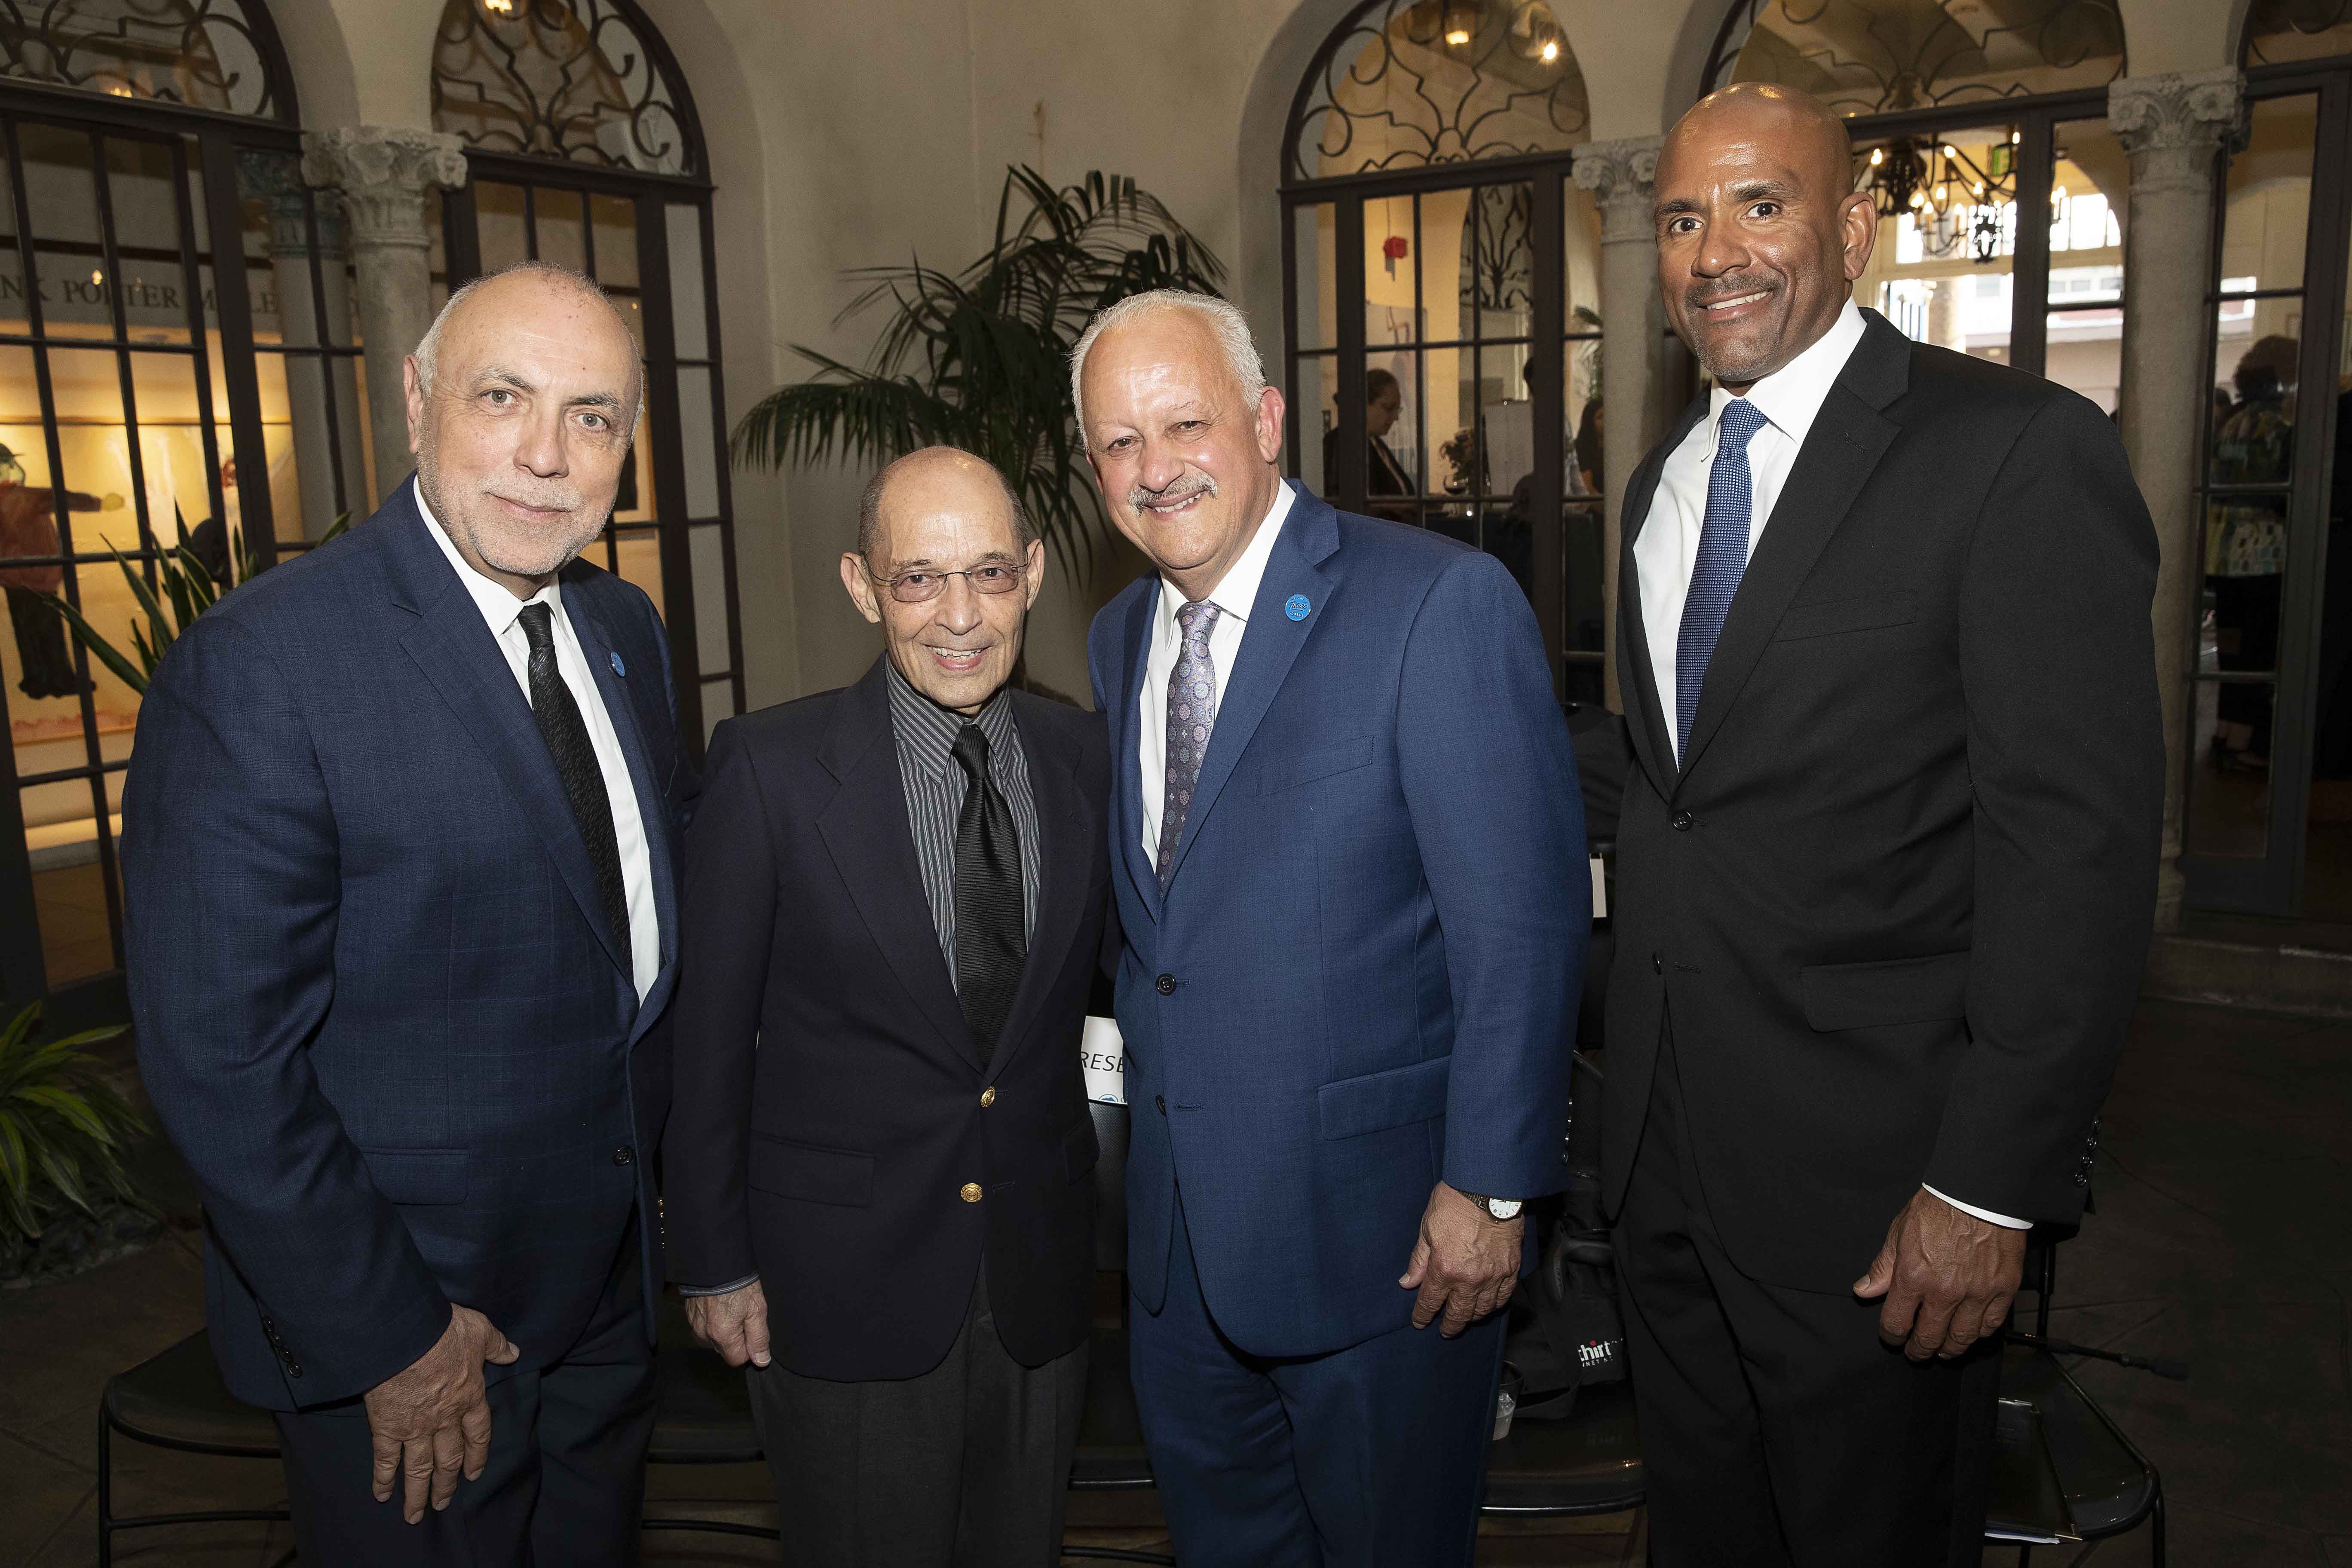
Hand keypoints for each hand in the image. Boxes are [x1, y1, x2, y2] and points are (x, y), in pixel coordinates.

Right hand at [362, 1305, 518, 1523]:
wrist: (404, 1335)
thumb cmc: (443, 1329)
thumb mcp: (480, 1330)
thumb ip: (496, 1345)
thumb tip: (513, 1352)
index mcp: (469, 1396)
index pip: (478, 1434)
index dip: (477, 1455)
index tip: (475, 1473)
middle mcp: (445, 1418)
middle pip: (449, 1459)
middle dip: (447, 1483)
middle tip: (443, 1503)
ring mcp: (416, 1427)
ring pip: (420, 1467)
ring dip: (419, 1492)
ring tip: (417, 1513)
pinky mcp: (387, 1427)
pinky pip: (385, 1459)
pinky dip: (383, 1479)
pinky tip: (382, 1495)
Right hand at [683, 1280, 770, 1368]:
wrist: (715, 1261)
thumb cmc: (738, 1284)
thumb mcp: (757, 1310)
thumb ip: (759, 1338)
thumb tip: (761, 1361)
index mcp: (723, 1336)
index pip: (737, 1359)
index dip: (749, 1348)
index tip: (753, 1330)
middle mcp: (705, 1334)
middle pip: (725, 1349)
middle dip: (736, 1338)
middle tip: (743, 1315)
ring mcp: (695, 1324)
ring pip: (714, 1338)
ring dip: (724, 1329)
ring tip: (731, 1307)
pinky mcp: (690, 1314)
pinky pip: (704, 1326)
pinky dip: (713, 1320)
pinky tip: (720, 1304)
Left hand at [1399, 1183, 1523, 1336]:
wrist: (1490, 1187)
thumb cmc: (1455, 1203)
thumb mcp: (1427, 1229)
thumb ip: (1419, 1260)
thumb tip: (1407, 1282)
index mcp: (1445, 1269)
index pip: (1431, 1302)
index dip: (1422, 1316)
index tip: (1419, 1322)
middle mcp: (1470, 1279)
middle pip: (1458, 1314)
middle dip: (1449, 1325)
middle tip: (1444, 1331)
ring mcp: (1493, 1276)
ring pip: (1482, 1310)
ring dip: (1472, 1317)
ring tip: (1465, 1318)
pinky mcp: (1511, 1269)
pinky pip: (1503, 1297)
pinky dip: (1494, 1305)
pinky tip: (1488, 1305)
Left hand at [1852, 1187, 2026, 1360]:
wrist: (1979, 1192)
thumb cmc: (1938, 1208)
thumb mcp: (1899, 1232)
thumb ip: (1883, 1267)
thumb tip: (1864, 1291)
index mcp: (1914, 1277)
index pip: (1897, 1323)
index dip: (1891, 1335)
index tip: (1892, 1337)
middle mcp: (1945, 1292)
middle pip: (1929, 1338)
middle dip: (1919, 1350)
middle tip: (1916, 1352)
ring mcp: (1977, 1294)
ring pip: (1962, 1339)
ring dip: (1949, 1349)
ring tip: (1943, 1350)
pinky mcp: (2004, 1290)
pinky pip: (1990, 1325)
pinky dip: (1979, 1334)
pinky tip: (1970, 1333)